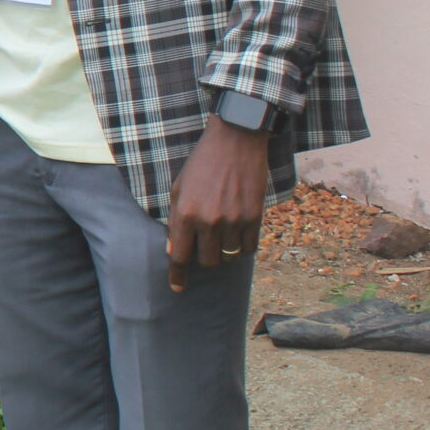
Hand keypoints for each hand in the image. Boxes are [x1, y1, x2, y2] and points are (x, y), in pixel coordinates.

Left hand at [166, 116, 266, 288]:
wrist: (235, 141)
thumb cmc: (202, 164)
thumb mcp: (179, 189)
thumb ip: (176, 221)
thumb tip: (175, 251)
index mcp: (185, 214)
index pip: (180, 257)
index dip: (178, 276)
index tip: (178, 288)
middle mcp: (209, 221)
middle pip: (207, 262)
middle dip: (204, 258)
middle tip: (205, 243)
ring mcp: (234, 220)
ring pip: (228, 257)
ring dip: (224, 251)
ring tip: (222, 232)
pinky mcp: (254, 217)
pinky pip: (248, 248)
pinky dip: (242, 245)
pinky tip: (238, 231)